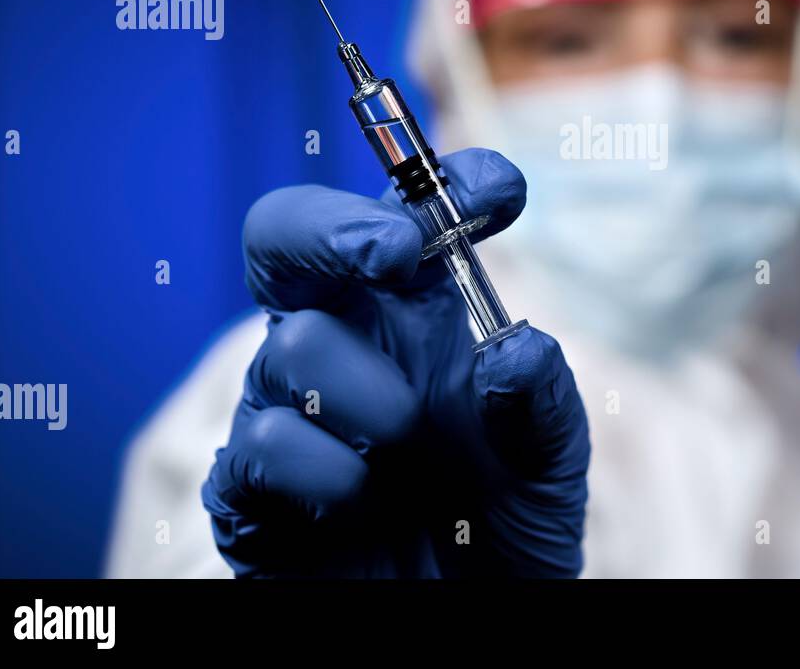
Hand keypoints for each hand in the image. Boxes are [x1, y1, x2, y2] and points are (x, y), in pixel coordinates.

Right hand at [200, 147, 589, 576]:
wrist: (469, 615)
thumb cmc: (505, 521)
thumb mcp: (549, 457)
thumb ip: (542, 399)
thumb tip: (515, 347)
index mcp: (415, 313)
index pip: (410, 217)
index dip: (449, 184)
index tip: (500, 195)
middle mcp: (345, 342)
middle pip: (286, 235)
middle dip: (330, 225)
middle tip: (395, 251)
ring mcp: (288, 409)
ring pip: (292, 342)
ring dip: (367, 391)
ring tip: (409, 445)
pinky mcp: (250, 489)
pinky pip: (261, 447)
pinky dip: (326, 471)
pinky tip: (362, 501)